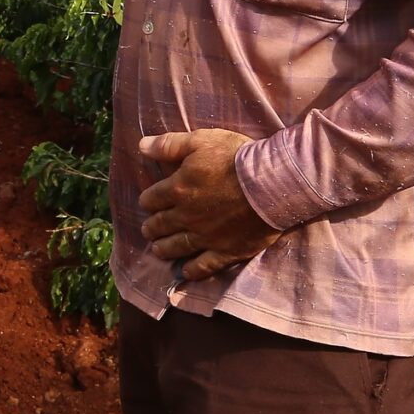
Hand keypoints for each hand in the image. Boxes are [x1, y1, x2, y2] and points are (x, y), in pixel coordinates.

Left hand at [137, 129, 280, 280]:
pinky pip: (206, 265)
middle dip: (152, 227)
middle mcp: (187, 216)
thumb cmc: (236, 158)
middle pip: (162, 224)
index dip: (148, 201)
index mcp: (178, 189)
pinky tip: (186, 273)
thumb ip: (169, 145)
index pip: (153, 199)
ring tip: (157, 250)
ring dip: (164, 248)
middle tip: (148, 230)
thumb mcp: (200, 140)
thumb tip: (141, 146)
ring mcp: (207, 236)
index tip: (147, 203)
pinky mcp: (228, 250)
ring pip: (178, 246)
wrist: (272, 183)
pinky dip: (194, 270)